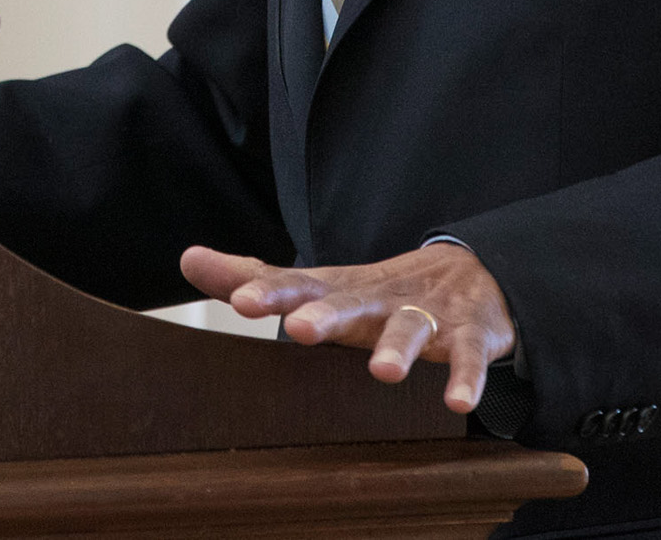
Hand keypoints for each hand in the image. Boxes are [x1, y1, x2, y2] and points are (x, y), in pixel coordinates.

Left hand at [179, 241, 516, 413]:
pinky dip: (465, 377)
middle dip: (326, 316)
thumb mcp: (319, 285)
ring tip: (383, 372)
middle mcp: (378, 301)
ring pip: (410, 330)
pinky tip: (457, 402)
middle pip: (350, 305)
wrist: (473, 273)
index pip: (299, 287)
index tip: (239, 301)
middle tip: (299, 329)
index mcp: (340, 291)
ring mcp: (426, 316)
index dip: (269, 292)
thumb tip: (187, 258)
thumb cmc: (377, 292)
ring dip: (398, 348)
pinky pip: (469, 356)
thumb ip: (255, 276)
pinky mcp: (468, 335)